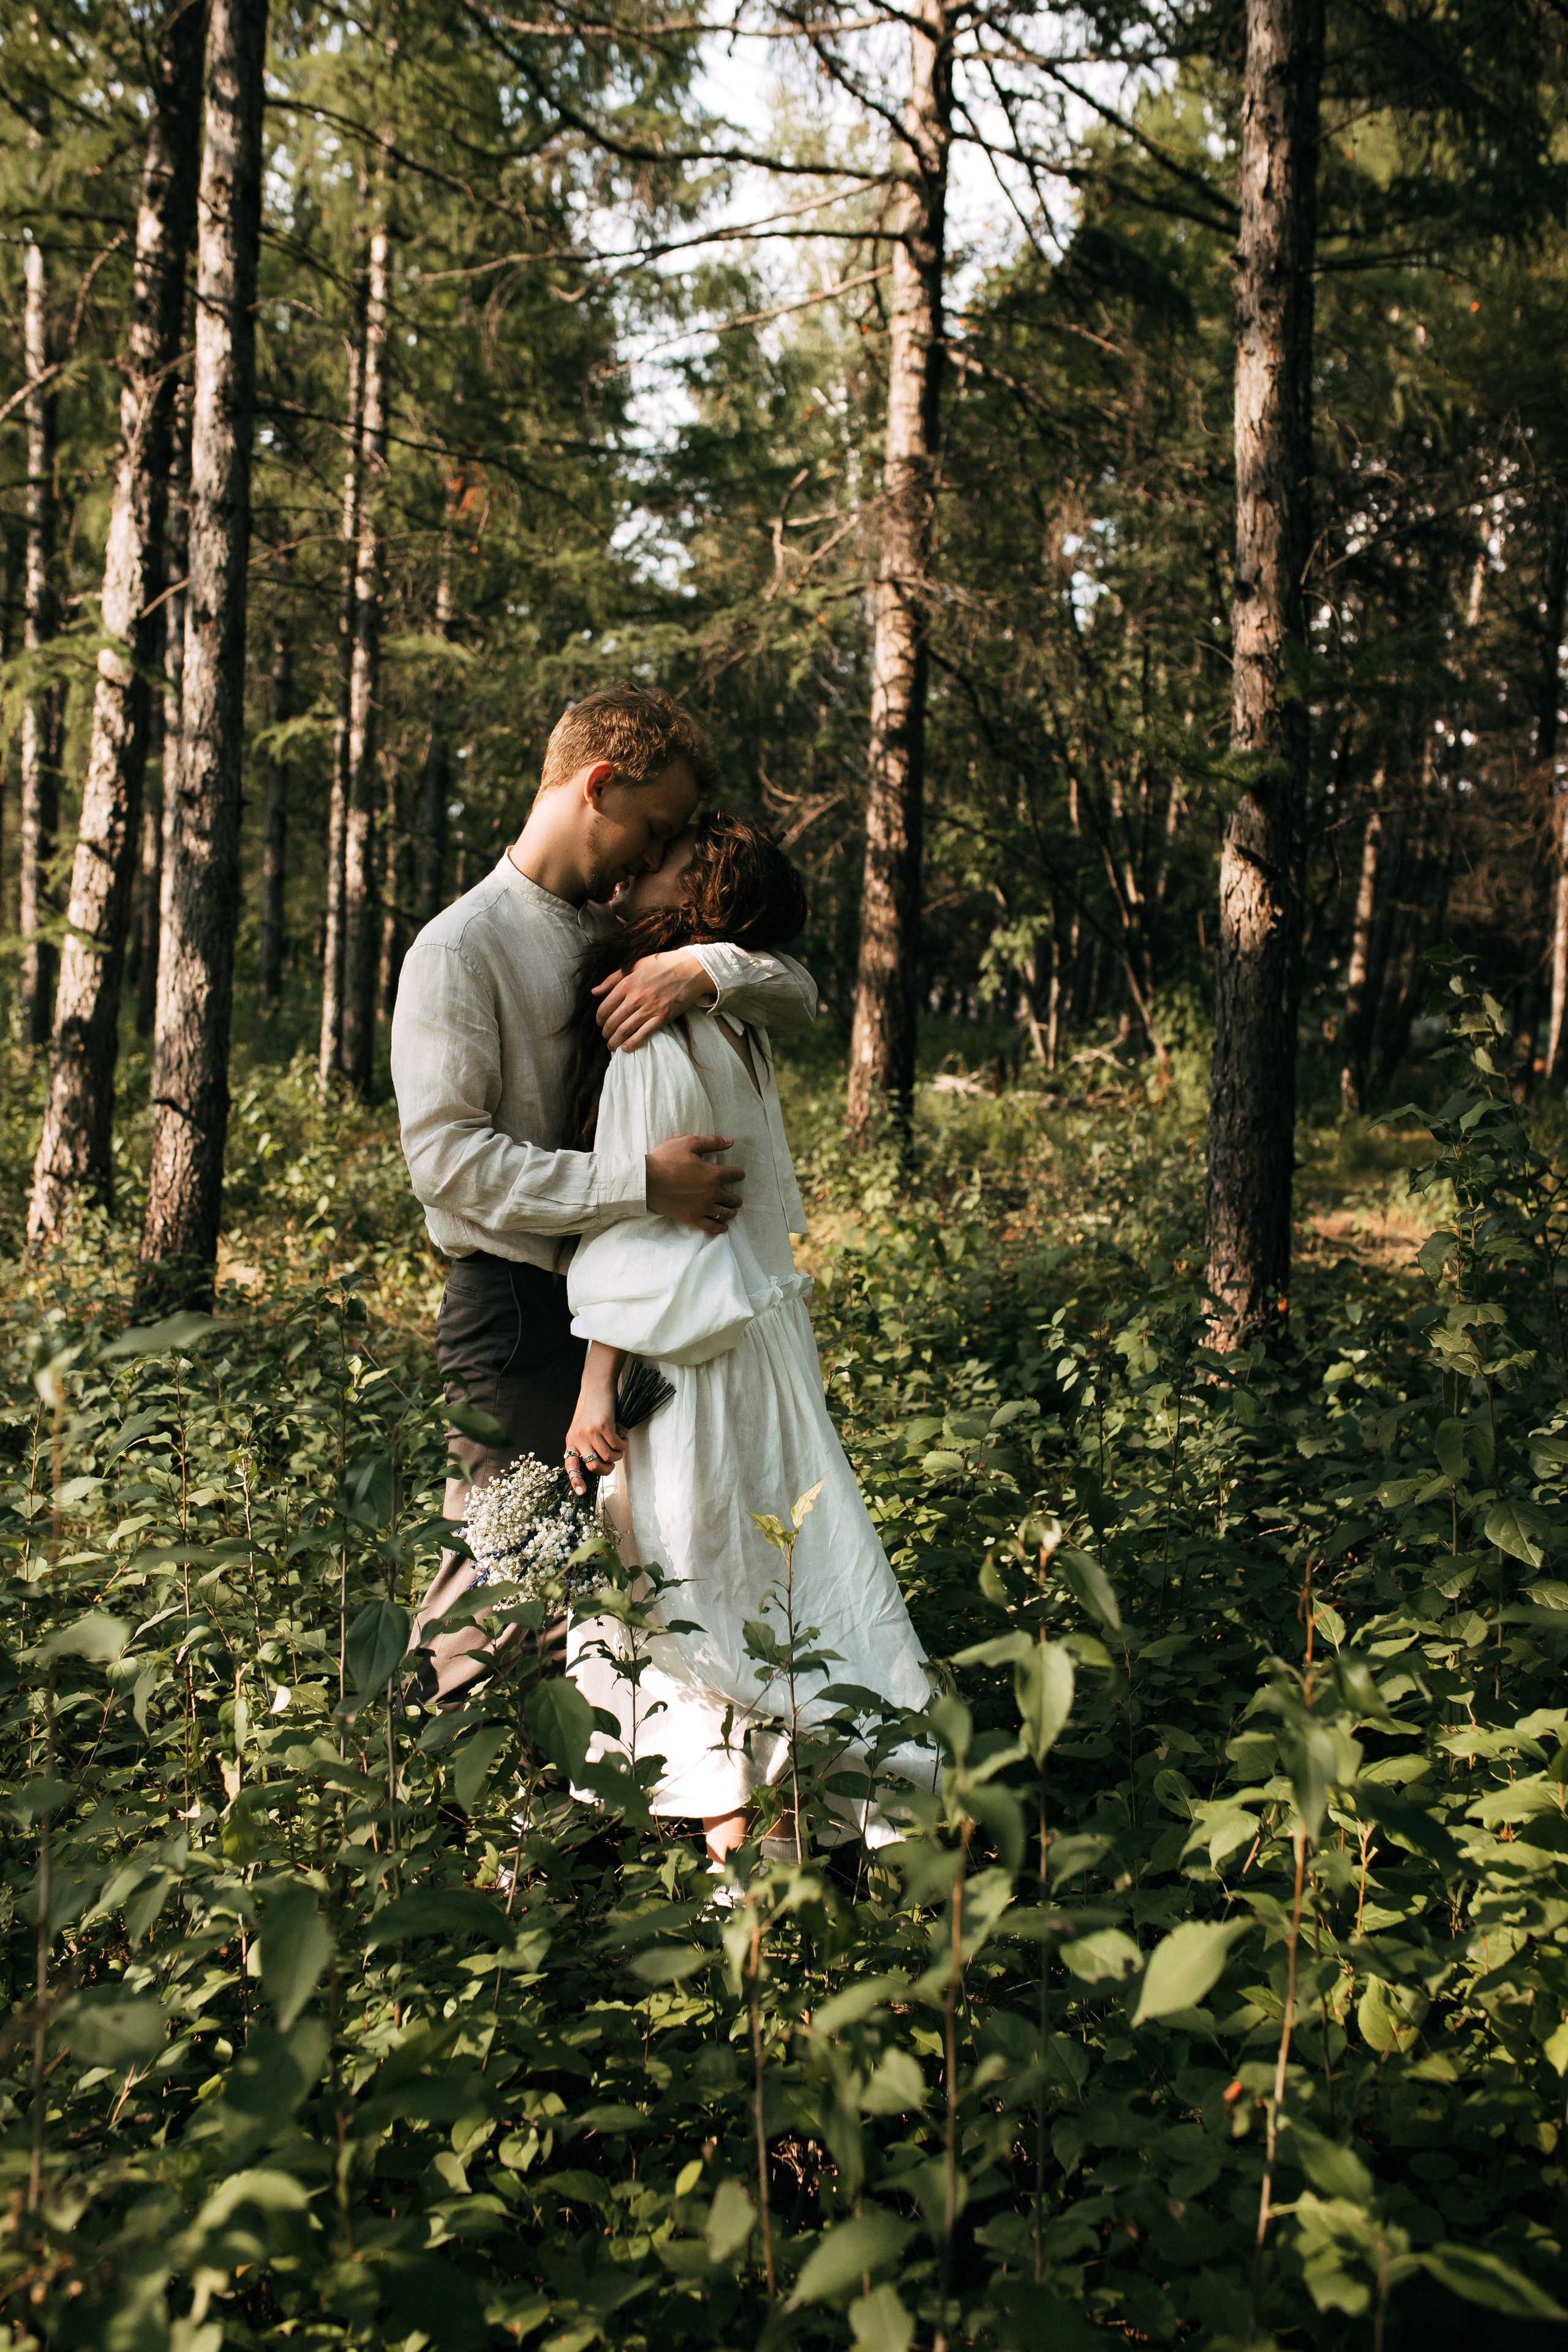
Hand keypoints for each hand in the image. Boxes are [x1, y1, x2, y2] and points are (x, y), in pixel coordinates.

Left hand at [565, 1380, 622, 1497]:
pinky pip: (616, 1445)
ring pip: (608, 1456)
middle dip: (607, 1469)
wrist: (596, 1387)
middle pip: (593, 1466)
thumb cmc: (592, 1409)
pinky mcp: (603, 1425)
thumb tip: (598, 1464)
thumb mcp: (582, 1428)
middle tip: (613, 1463)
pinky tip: (624, 1438)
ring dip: (618, 1455)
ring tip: (620, 1447)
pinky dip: (623, 1444)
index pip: (571, 1465)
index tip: (582, 1493)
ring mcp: (590, 1432)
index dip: (576, 1480)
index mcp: (571, 1441)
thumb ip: (586, 1445)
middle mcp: (578, 1438)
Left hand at [594, 949, 715, 1052]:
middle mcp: (635, 997)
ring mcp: (649, 1008)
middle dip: (606, 1033)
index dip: (599, 1019)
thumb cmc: (662, 965)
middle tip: (606, 1036)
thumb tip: (594, 992)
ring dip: (615, 1041)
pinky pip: (643, 1034)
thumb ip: (613, 978)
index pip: (604, 1008)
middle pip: (612, 1022)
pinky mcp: (663, 1017)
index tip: (600, 1023)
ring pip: (625, 1030)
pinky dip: (632, 1043)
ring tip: (612, 1046)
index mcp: (627, 983)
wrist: (690, 969)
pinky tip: (626, 1048)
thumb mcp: (634, 965)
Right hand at [646, 1133, 743, 1234]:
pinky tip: (723, 1227)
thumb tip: (730, 1141)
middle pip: (731, 1198)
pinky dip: (719, 1227)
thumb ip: (712, 1142)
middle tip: (737, 1200)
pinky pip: (711, 1226)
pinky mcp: (692, 1218)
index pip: (734, 1175)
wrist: (647, 1180)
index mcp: (713, 1174)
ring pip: (724, 1213)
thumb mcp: (689, 1143)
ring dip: (731, 1212)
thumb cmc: (666, 1159)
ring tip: (733, 1212)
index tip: (740, 1175)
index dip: (739, 1174)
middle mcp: (712, 1193)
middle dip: (736, 1199)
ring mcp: (702, 1208)